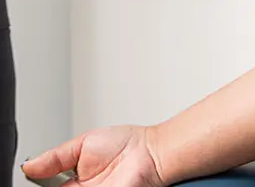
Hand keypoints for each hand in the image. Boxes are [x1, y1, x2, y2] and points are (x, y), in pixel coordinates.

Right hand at [22, 125, 161, 186]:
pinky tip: (76, 185)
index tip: (32, 180)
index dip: (39, 185)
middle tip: (55, 183)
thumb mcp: (84, 144)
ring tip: (72, 183)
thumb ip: (56, 156)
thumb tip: (29, 165)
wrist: (153, 153)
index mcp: (73, 182)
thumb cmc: (127, 144)